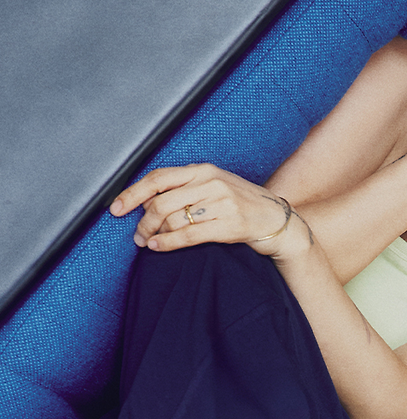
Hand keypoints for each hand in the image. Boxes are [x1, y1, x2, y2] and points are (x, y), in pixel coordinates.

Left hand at [109, 163, 310, 258]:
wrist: (278, 221)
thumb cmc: (242, 206)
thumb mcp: (214, 188)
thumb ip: (186, 189)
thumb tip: (147, 202)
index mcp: (203, 170)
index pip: (159, 178)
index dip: (133, 193)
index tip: (116, 208)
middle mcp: (211, 182)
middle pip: (161, 201)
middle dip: (143, 221)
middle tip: (138, 236)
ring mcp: (222, 203)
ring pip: (173, 219)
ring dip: (154, 234)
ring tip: (148, 243)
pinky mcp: (230, 224)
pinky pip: (189, 235)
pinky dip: (169, 243)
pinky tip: (159, 248)